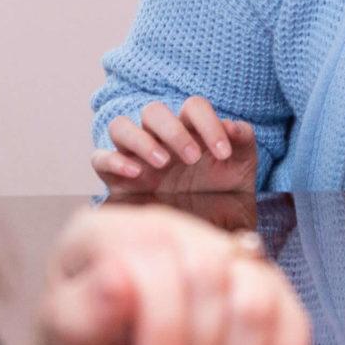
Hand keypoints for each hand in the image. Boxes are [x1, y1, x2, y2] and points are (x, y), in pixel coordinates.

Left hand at [38, 205, 310, 344]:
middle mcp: (165, 234)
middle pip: (208, 270)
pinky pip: (291, 331)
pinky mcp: (274, 298)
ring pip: (254, 300)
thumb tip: (113, 275)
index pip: (150, 249)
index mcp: (101, 237)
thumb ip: (77, 323)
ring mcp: (224, 262)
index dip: (163, 322)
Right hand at [93, 97, 258, 193]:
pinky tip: (135, 173)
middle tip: (193, 158)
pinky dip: (112, 160)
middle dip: (174, 131)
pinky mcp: (116, 180)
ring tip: (162, 163)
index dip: (208, 123)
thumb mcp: (242, 172)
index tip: (224, 154)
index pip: (193, 107)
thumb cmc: (224, 199)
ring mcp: (135, 157)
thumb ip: (244, 144)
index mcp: (190, 131)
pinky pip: (99, 158)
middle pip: (153, 111)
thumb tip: (233, 126)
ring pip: (120, 126)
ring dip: (140, 139)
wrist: (207, 237)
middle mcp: (160, 139)